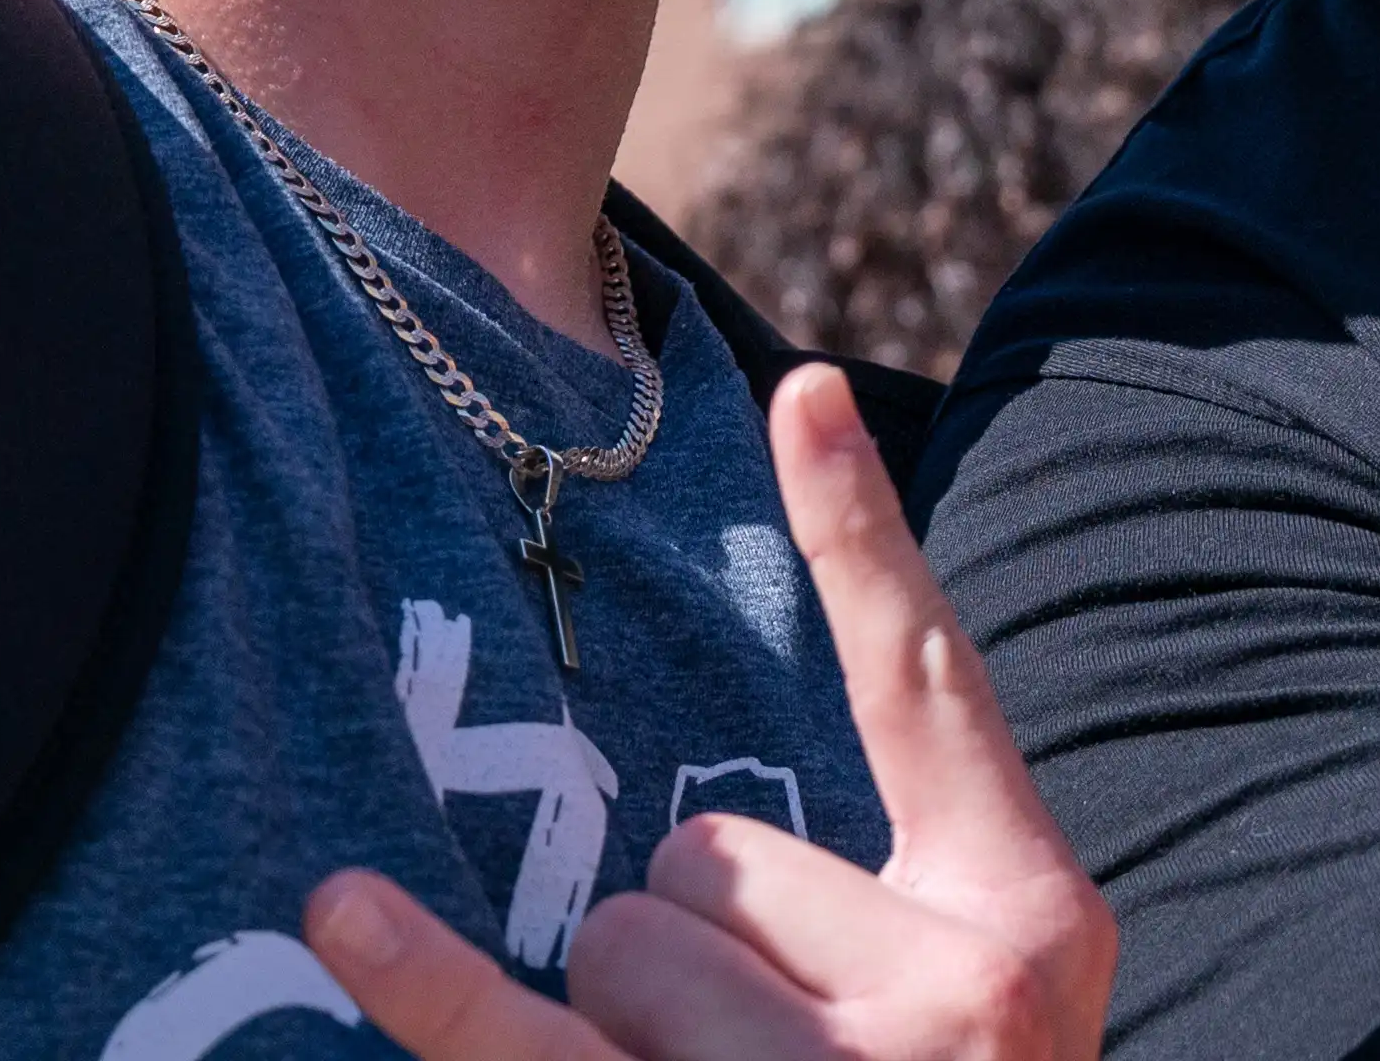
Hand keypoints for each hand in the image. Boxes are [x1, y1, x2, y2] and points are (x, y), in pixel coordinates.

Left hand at [308, 361, 1115, 1057]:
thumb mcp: (985, 1029)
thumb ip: (888, 907)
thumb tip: (691, 825)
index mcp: (1037, 928)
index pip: (932, 684)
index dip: (862, 528)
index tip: (800, 386)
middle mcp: (957, 1004)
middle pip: (715, 855)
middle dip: (701, 955)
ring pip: (626, 948)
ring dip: (633, 1037)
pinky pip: (529, 1051)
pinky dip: (425, 987)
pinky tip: (342, 910)